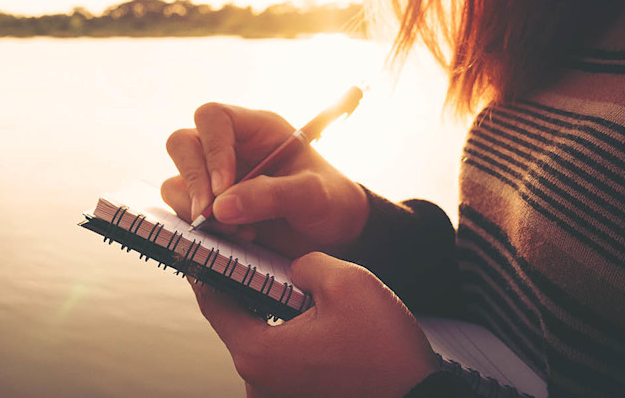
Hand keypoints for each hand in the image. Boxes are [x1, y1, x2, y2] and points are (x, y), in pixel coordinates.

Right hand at [161, 102, 368, 257]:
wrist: (336, 236)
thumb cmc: (331, 203)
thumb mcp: (314, 196)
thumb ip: (273, 195)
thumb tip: (221, 206)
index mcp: (256, 129)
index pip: (213, 118)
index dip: (212, 149)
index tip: (224, 188)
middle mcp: (230, 148)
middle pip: (183, 144)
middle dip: (193, 181)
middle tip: (212, 215)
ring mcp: (215, 178)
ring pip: (176, 181)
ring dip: (195, 209)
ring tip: (236, 231)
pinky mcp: (210, 208)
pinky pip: (181, 211)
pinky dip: (198, 228)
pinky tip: (235, 238)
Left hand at [190, 252, 437, 397]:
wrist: (419, 395)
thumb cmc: (385, 347)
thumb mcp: (346, 281)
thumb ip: (304, 264)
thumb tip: (291, 269)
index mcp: (257, 351)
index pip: (212, 299)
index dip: (207, 265)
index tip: (204, 242)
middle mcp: (257, 379)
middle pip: (233, 319)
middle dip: (243, 285)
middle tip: (252, 252)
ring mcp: (274, 392)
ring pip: (257, 337)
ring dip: (268, 310)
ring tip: (287, 282)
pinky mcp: (294, 396)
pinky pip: (277, 356)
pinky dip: (284, 332)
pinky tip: (306, 312)